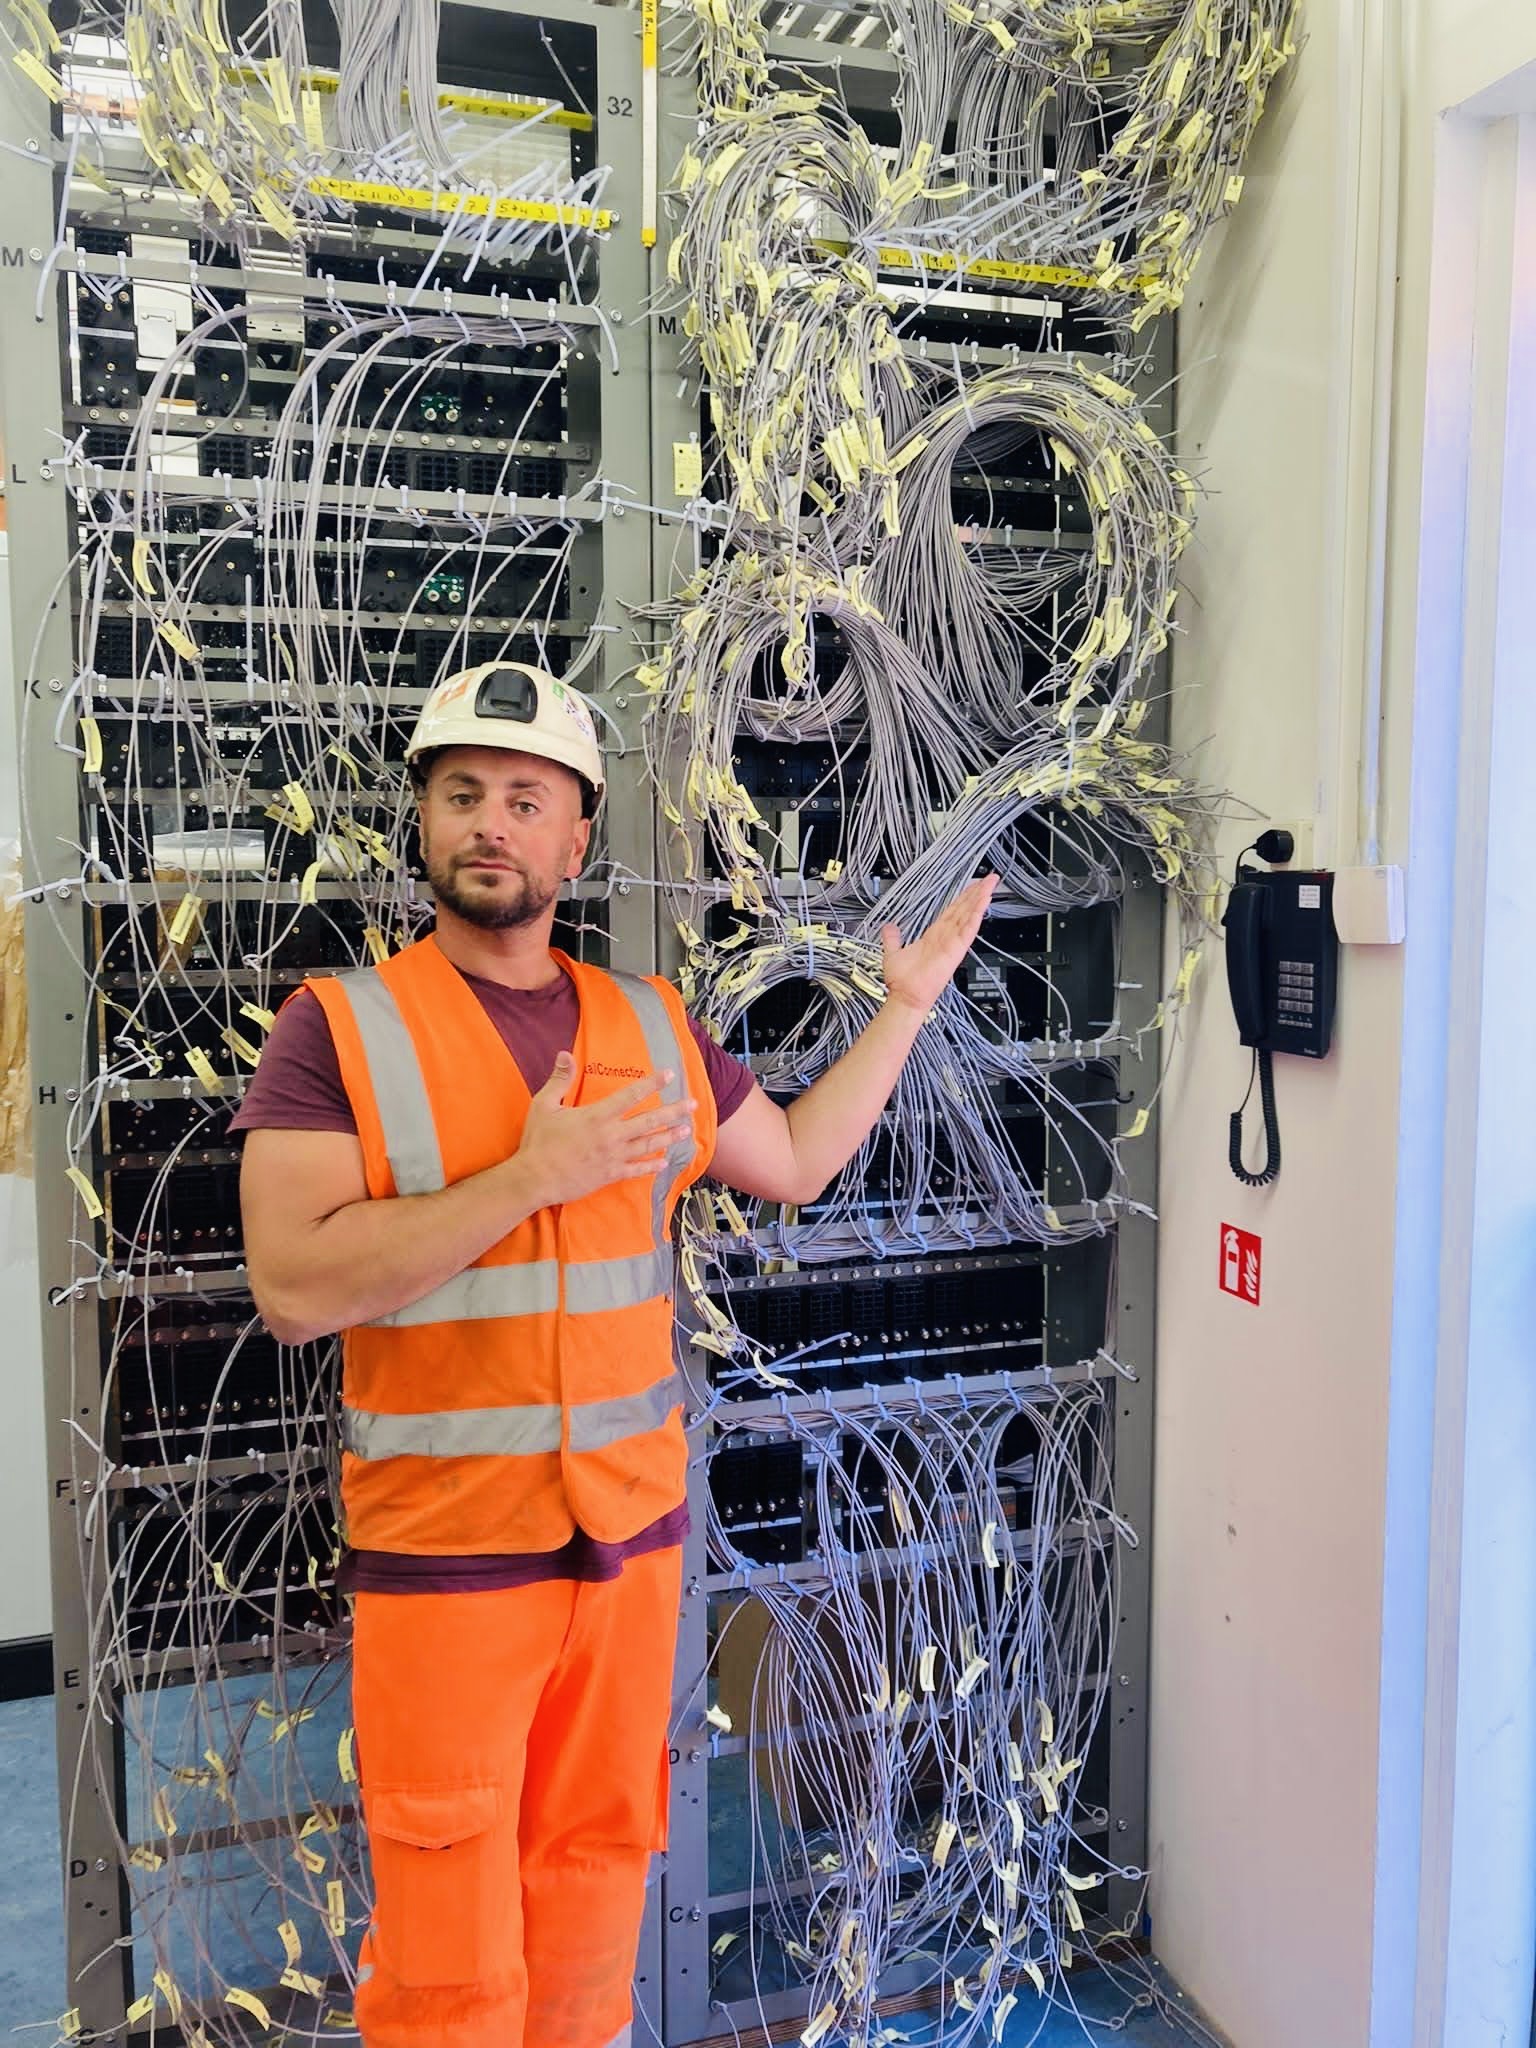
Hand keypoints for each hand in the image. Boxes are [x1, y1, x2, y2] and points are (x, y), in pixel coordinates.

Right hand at [515, 1055, 696, 1206]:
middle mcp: (611, 1135)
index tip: (669, 1074)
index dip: (652, 1083)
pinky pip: (637, 1170)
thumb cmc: (538, 1141)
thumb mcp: (544, 1105)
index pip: (631, 1095)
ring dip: (669, 1136)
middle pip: (649, 1121)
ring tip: (686, 1129)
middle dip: (673, 1111)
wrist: (534, 1179)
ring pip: (648, 1145)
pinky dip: (652, 1165)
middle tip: (692, 1105)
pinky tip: (664, 1162)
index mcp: (597, 1116)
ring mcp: (613, 1157)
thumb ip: (560, 1080)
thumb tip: (565, 1054)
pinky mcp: (610, 1175)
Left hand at [880, 875, 998, 1016]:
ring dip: (979, 900)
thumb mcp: (893, 953)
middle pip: (964, 910)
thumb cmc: (903, 982)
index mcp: (934, 936)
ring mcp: (952, 943)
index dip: (963, 898)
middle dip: (976, 893)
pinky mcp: (955, 950)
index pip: (952, 911)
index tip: (972, 886)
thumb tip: (889, 927)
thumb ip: (892, 938)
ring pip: (968, 916)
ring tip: (990, 885)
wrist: (905, 997)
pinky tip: (983, 903)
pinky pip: (968, 930)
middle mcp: (946, 937)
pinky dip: (976, 915)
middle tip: (989, 879)